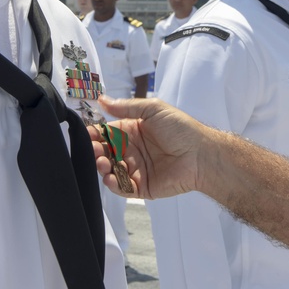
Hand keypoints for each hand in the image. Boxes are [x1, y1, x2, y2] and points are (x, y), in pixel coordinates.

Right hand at [90, 96, 208, 199]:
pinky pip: (123, 188)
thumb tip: (102, 100)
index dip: (96, 134)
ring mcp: (136, 169)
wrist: (201, 155)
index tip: (87, 134)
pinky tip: (110, 178)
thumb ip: (126, 107)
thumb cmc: (180, 129)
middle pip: (106, 152)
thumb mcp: (153, 109)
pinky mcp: (142, 187)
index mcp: (133, 130)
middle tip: (95, 150)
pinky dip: (113, 184)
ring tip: (103, 163)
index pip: (107, 132)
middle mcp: (132, 150)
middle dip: (96, 151)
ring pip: (111, 170)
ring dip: (102, 167)